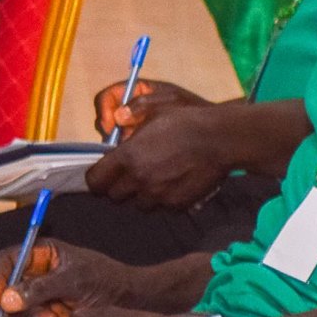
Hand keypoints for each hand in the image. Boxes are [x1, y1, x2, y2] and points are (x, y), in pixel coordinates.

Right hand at [0, 239, 135, 316]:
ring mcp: (36, 288)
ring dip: (26, 313)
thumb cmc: (106, 279)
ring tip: (52, 316)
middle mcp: (33, 268)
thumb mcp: (75, 281)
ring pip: (11, 303)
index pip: (5, 260)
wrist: (127, 297)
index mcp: (40, 252)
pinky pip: (27, 315)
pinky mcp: (43, 306)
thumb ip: (42, 288)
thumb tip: (6, 300)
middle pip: (0, 282)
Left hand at [87, 84, 230, 210]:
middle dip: (120, 187)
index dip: (97, 180)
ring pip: (138, 205)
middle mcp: (138, 179)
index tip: (104, 176)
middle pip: (114, 196)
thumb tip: (117, 119)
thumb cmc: (187, 121)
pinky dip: (165, 200)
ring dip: (142, 196)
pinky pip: (163, 208)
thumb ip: (132, 115)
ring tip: (156, 181)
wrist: (221, 139)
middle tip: (133, 176)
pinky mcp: (177, 204)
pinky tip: (175, 185)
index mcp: (127, 157)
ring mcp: (158, 195)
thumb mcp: (156, 109)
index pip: (95, 181)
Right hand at [92, 78, 207, 140]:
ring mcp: (136, 123)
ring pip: (115, 134)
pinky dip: (130, 150)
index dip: (104, 109)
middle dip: (111, 129)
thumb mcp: (170, 102)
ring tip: (137, 149)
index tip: (110, 126)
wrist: (212, 128)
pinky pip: (126, 145)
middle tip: (123, 142)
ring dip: (120, 142)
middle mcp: (133, 106)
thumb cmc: (192, 110)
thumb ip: (143, 105)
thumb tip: (118, 117)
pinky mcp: (141, 138)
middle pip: (108, 117)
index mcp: (138, 90)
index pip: (108, 96)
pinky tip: (142, 155)